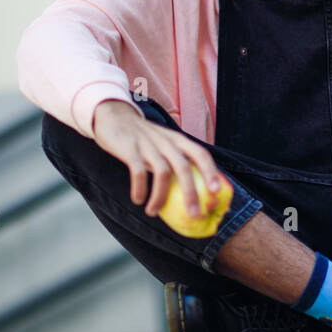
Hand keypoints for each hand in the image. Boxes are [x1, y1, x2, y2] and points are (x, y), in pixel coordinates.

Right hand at [90, 99, 225, 218]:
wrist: (113, 116)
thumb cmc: (144, 138)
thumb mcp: (164, 143)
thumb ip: (176, 159)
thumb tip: (193, 192)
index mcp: (177, 140)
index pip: (201, 153)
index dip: (211, 172)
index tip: (217, 193)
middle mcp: (166, 141)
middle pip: (184, 167)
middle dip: (191, 193)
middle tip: (194, 215)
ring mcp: (148, 144)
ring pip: (162, 172)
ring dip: (160, 196)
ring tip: (153, 212)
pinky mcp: (129, 149)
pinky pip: (138, 171)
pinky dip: (140, 188)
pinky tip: (138, 200)